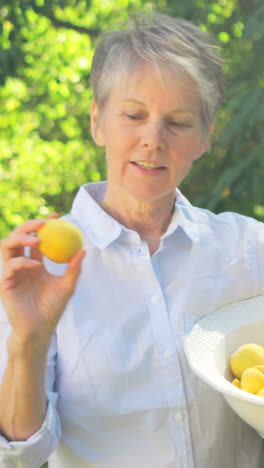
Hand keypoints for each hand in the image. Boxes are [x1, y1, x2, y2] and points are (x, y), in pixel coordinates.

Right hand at [0, 216, 85, 347]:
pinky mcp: (5, 283)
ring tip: (37, 240)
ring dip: (20, 238)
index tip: (56, 216)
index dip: (44, 225)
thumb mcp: (67, 286)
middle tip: (43, 224)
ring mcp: (11, 273)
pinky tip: (36, 266)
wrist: (39, 329)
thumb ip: (73, 268)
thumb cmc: (53, 309)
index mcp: (34, 263)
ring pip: (7, 246)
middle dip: (28, 225)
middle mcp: (21, 265)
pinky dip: (23, 262)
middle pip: (18, 237)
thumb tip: (84, 249)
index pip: (37, 238)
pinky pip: (10, 266)